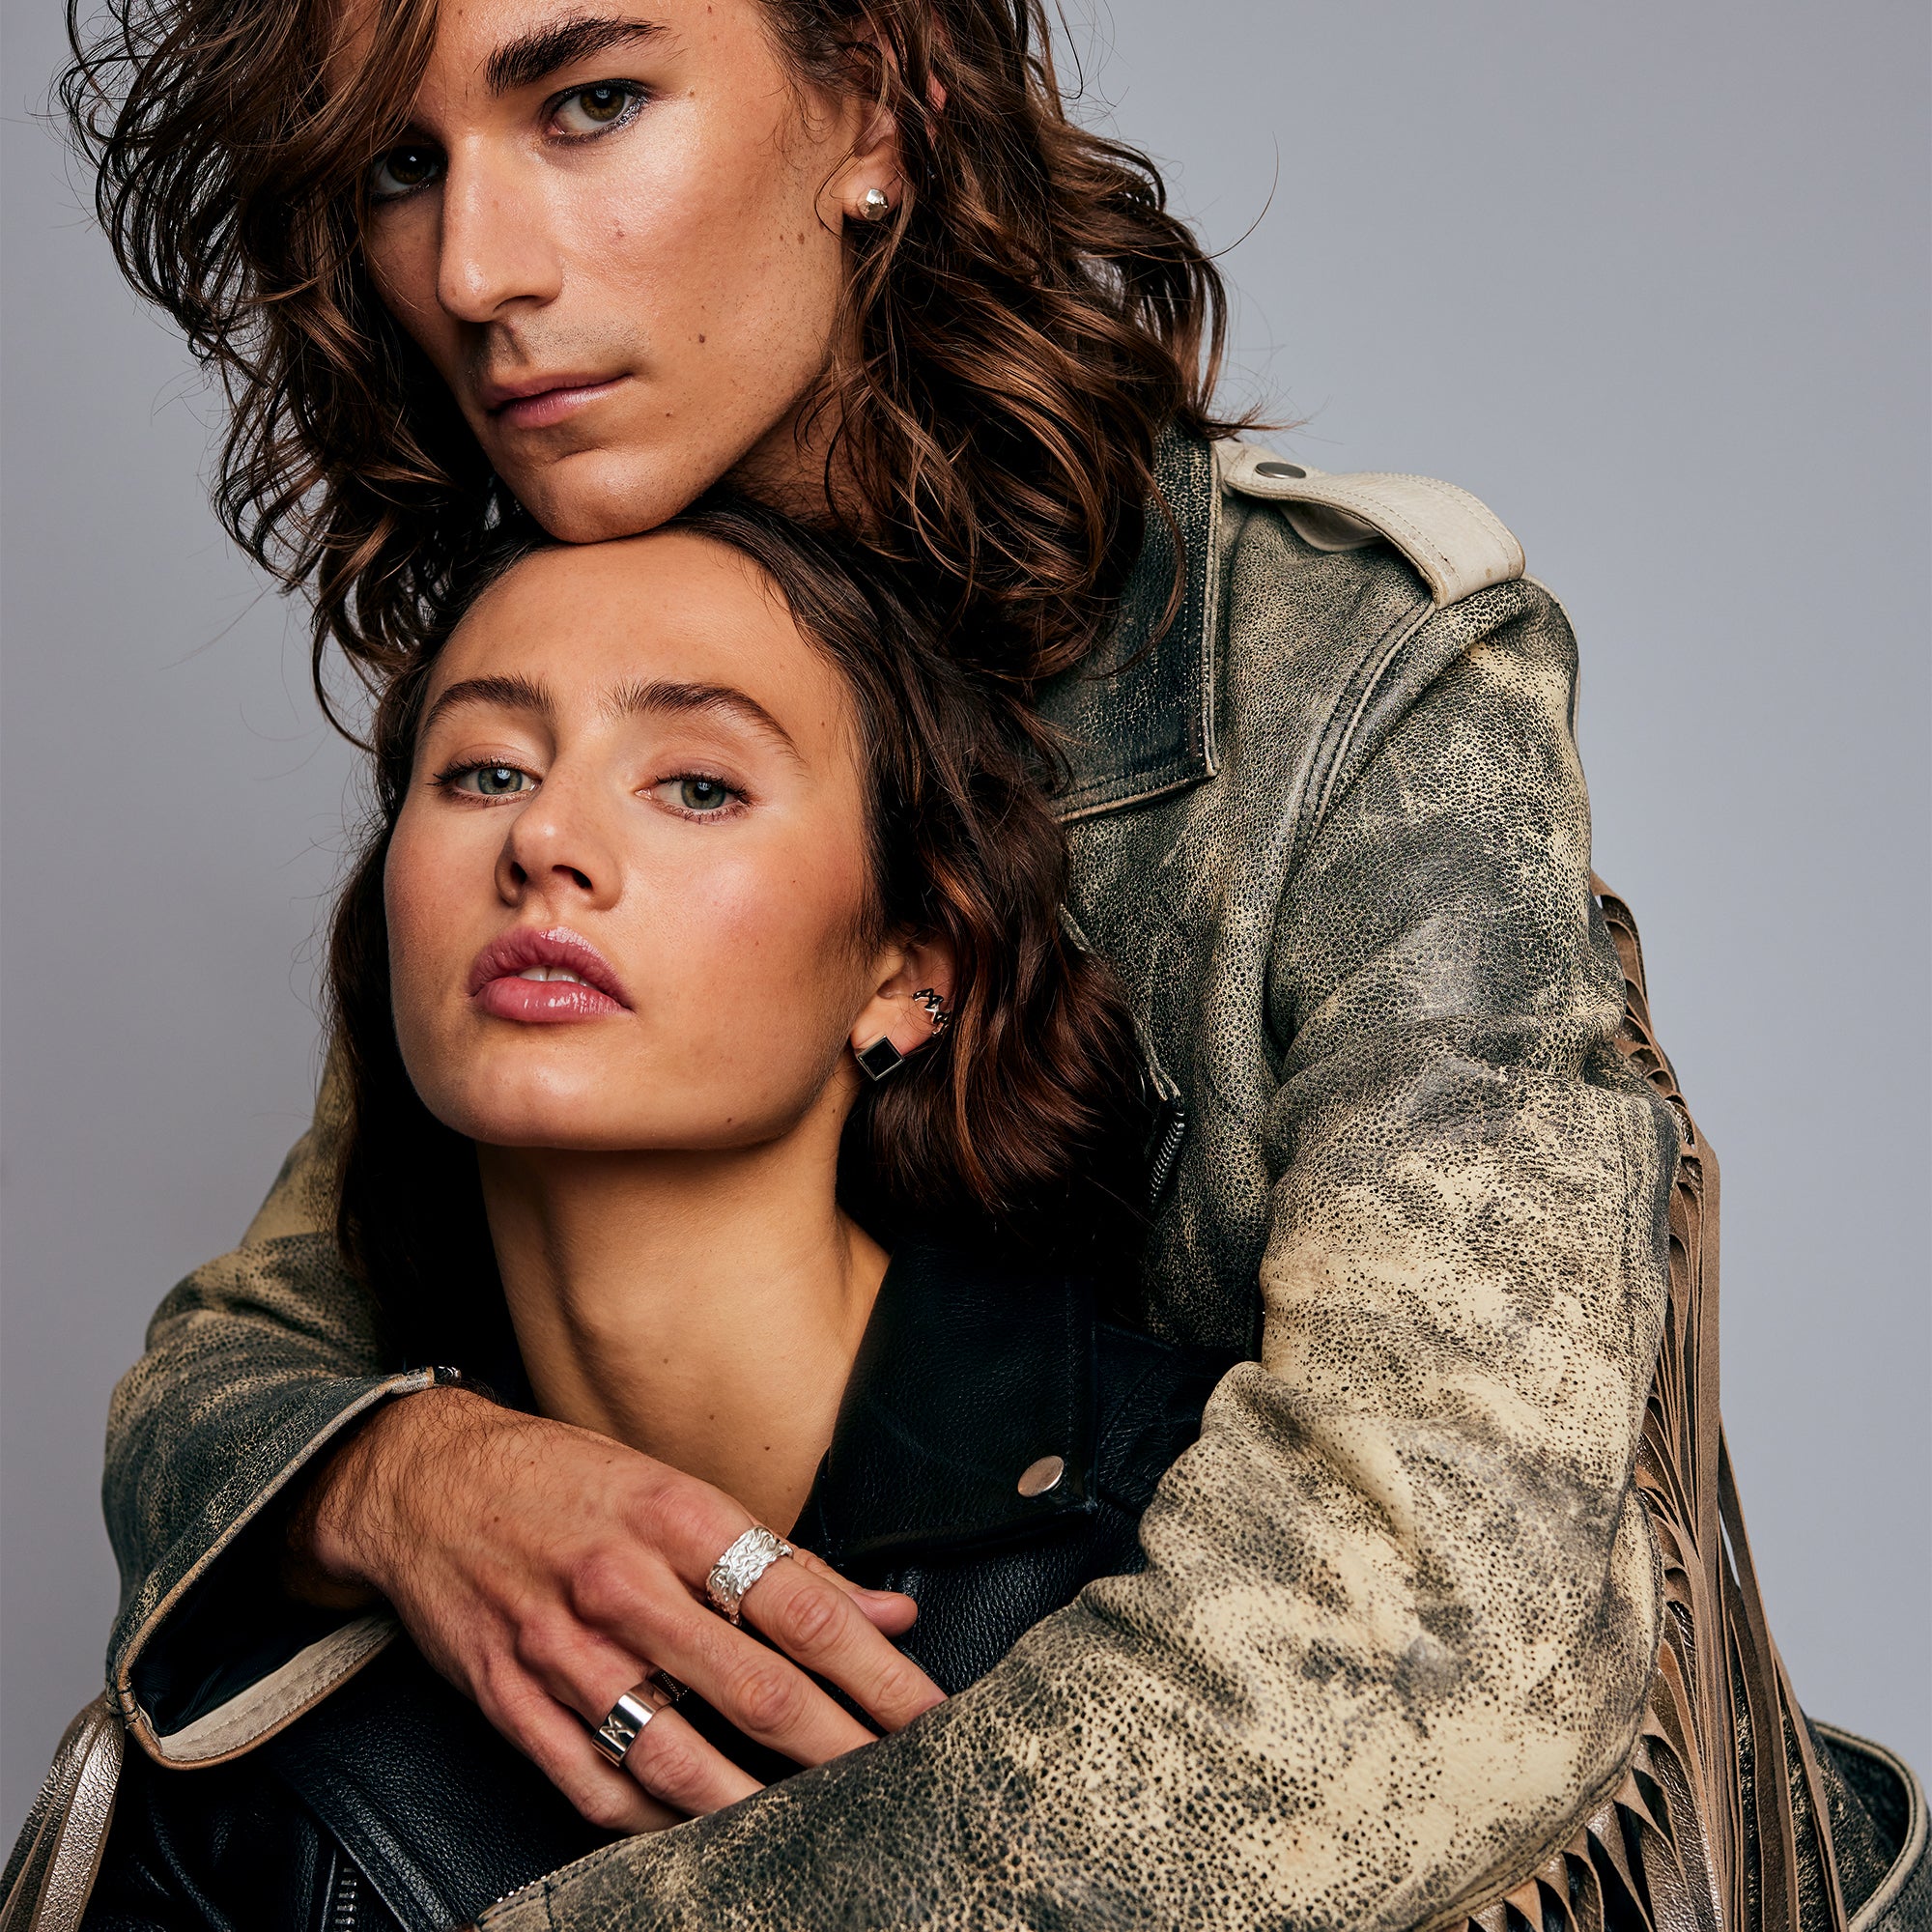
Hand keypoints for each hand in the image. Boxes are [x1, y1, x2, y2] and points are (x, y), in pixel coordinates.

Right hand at [284, 1388, 944, 1832]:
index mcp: (673, 1515)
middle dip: (841, 1746)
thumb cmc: (566, 1479)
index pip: (799, 1603)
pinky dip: (659, 1822)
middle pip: (754, 1686)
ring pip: (677, 1754)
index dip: (875, 1668)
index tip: (930, 1710)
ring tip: (820, 1826)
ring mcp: (561, 1650)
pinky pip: (597, 1786)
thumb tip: (889, 1614)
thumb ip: (784, 1559)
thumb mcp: (675, 1489)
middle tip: (901, 1782)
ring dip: (758, 1802)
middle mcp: (621, 1584)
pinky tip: (709, 1835)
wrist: (423, 1483)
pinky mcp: (512, 1701)